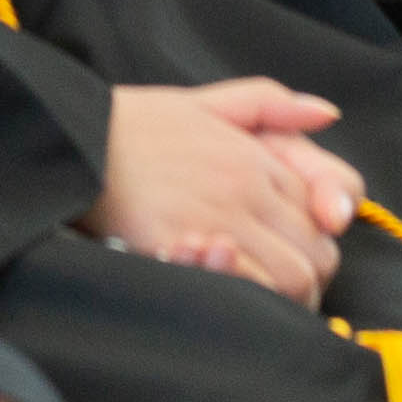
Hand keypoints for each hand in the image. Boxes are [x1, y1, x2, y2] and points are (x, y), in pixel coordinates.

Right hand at [91, 81, 349, 305]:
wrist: (74, 139)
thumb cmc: (135, 125)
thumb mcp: (206, 101)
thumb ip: (271, 104)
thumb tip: (327, 112)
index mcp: (257, 157)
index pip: (325, 211)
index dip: (317, 242)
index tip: (293, 254)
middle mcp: (247, 187)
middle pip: (318, 255)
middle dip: (307, 279)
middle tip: (276, 290)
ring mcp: (218, 218)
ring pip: (292, 280)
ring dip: (281, 298)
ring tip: (252, 299)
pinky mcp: (182, 246)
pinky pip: (246, 289)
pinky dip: (248, 299)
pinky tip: (225, 296)